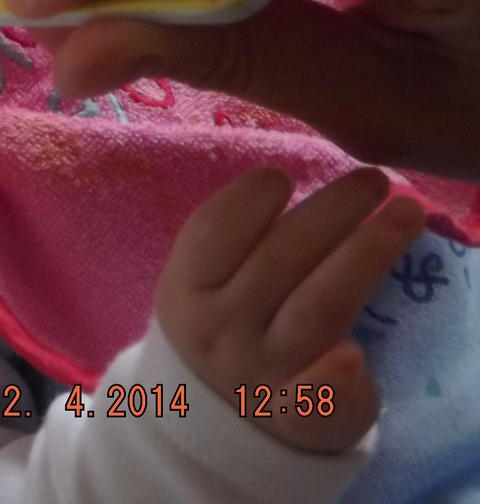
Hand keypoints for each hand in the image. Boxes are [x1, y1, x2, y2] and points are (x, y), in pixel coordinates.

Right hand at [155, 167, 423, 453]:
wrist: (214, 414)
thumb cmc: (221, 318)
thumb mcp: (201, 277)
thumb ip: (232, 233)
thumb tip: (282, 180)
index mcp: (186, 289)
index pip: (214, 233)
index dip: (249, 199)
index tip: (283, 175)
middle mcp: (217, 330)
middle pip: (280, 260)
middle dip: (332, 211)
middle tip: (374, 179)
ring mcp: (260, 373)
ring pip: (318, 308)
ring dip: (364, 256)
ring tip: (406, 215)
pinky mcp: (300, 416)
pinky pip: (315, 402)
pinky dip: (332, 382)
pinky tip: (353, 357)